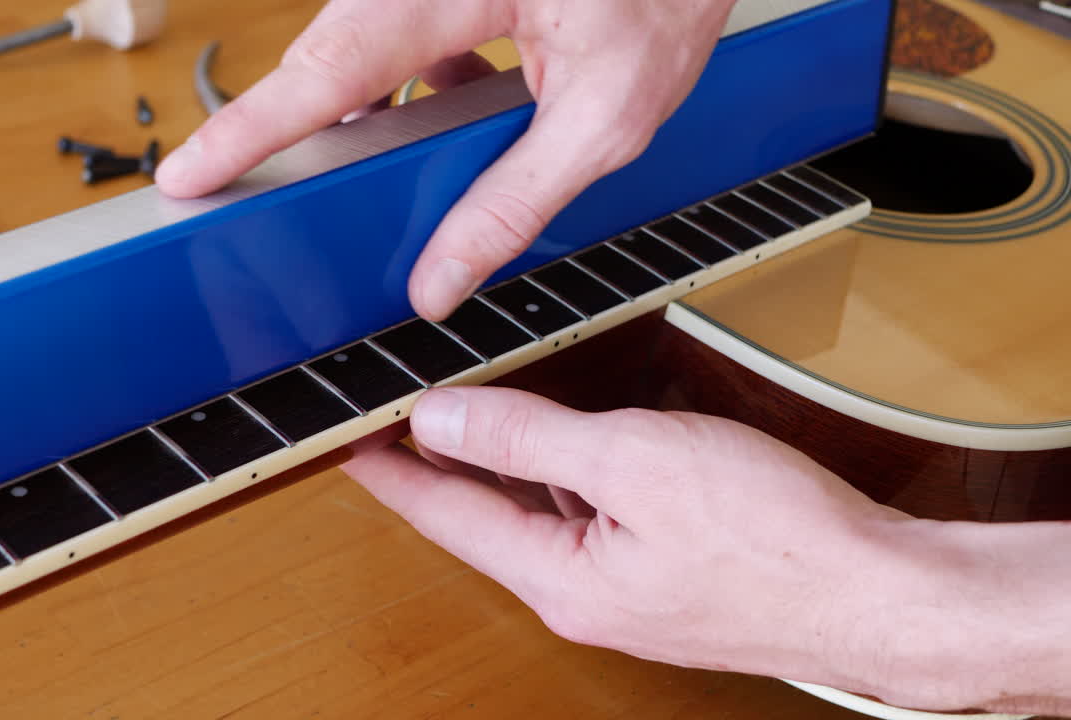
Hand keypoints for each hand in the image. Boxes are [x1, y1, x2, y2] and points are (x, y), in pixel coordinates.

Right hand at [156, 0, 737, 319]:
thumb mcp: (608, 119)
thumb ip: (516, 203)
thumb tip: (441, 280)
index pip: (333, 66)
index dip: (251, 128)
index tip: (188, 173)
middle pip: (332, 55)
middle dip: (301, 129)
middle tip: (266, 193)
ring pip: (361, 45)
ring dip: (368, 108)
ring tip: (391, 161)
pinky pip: (400, 31)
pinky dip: (412, 80)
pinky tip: (460, 106)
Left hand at [341, 386, 1017, 711]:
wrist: (881, 595)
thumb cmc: (780, 543)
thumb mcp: (635, 461)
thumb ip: (529, 437)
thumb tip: (444, 418)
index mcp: (560, 576)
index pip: (445, 516)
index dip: (390, 470)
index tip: (347, 440)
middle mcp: (582, 593)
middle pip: (485, 518)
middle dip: (439, 466)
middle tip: (396, 420)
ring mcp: (624, 588)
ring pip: (538, 516)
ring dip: (500, 469)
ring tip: (464, 424)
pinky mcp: (663, 574)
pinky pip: (588, 519)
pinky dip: (561, 478)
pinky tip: (562, 452)